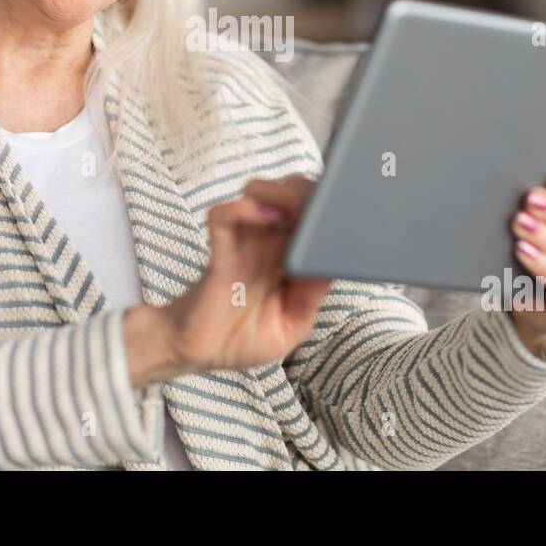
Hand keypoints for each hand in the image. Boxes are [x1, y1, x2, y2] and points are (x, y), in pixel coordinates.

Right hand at [164, 175, 330, 372]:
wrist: (199, 353)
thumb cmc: (244, 338)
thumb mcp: (291, 326)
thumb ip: (310, 297)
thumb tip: (329, 264)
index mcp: (293, 258)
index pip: (316, 218)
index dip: (330, 206)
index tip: (346, 209)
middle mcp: (270, 244)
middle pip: (293, 193)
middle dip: (310, 192)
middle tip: (321, 205)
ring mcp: (244, 243)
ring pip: (261, 192)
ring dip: (280, 193)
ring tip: (294, 209)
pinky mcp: (220, 250)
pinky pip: (224, 216)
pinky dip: (242, 209)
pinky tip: (261, 217)